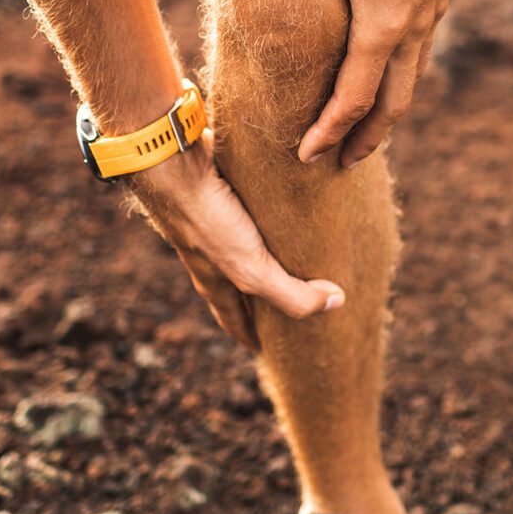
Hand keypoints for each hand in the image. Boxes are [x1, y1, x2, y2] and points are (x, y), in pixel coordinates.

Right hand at [130, 131, 343, 350]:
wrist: (177, 162)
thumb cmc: (209, 220)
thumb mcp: (251, 268)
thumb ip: (291, 293)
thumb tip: (335, 302)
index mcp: (215, 281)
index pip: (233, 321)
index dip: (252, 338)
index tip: (270, 351)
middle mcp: (212, 255)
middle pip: (240, 286)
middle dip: (263, 300)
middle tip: (292, 306)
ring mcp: (216, 222)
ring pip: (247, 247)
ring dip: (270, 255)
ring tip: (299, 255)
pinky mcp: (226, 191)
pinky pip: (253, 211)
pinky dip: (271, 216)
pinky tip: (289, 207)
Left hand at [212, 0, 473, 166]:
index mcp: (381, 30)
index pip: (353, 102)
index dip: (327, 133)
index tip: (306, 156)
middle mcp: (410, 31)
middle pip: (393, 106)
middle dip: (366, 139)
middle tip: (344, 162)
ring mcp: (428, 12)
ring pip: (410, 79)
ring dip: (387, 107)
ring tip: (366, 121)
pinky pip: (417, 50)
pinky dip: (399, 72)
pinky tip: (383, 56)